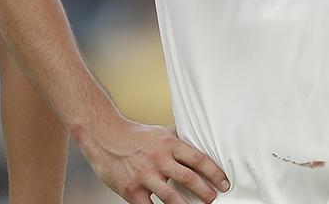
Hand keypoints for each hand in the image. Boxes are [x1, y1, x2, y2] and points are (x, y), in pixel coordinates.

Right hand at [76, 116, 229, 203]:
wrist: (103, 135)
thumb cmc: (135, 136)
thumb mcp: (160, 132)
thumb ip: (178, 139)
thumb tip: (200, 139)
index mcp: (169, 144)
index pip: (198, 159)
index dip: (214, 172)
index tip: (224, 183)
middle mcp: (159, 158)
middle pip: (189, 178)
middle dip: (206, 192)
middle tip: (214, 199)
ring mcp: (144, 175)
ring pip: (171, 196)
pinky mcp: (131, 189)